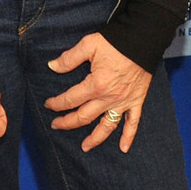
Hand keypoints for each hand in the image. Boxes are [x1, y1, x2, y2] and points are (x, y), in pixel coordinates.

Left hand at [45, 33, 151, 153]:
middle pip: (84, 116)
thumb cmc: (115, 42)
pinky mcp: (136, 101)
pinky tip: (124, 149)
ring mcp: (123, 102)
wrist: (142, 40)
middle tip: (56, 125)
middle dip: (68, 123)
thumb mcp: (89, 45)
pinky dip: (129, 137)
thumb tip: (52, 66)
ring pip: (106, 126)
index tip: (48, 105)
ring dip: (95, 138)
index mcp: (95, 85)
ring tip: (85, 147)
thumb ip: (69, 58)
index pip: (71, 99)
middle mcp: (109, 98)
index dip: (57, 103)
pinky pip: (133, 123)